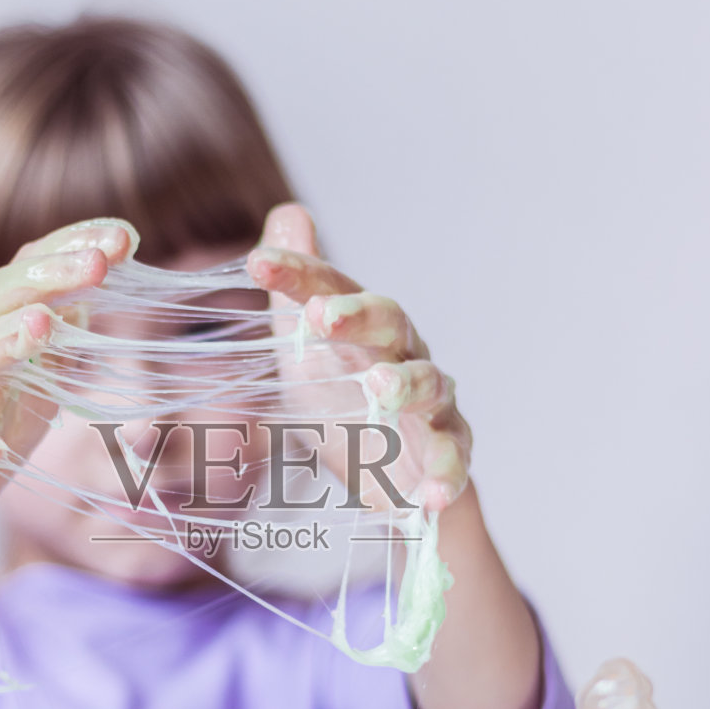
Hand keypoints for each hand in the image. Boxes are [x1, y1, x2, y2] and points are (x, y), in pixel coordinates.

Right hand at [0, 219, 136, 538]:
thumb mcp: (45, 363)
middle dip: (49, 276)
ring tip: (43, 325)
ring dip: (5, 338)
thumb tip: (108, 275)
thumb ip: (70, 324)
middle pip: (1, 297)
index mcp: (2, 321)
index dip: (72, 247)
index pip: (30, 268)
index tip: (123, 237)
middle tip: (98, 264)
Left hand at [247, 204, 470, 515]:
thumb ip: (293, 298)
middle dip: (358, 315)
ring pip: (427, 384)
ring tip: (380, 390)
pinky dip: (445, 476)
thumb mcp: (305, 357)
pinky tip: (429, 495)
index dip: (299, 273)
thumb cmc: (345, 407)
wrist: (391, 482)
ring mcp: (431, 402)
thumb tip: (287, 213)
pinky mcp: (449, 450)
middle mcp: (403, 353)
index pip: (332, 288)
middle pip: (390, 321)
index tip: (256, 263)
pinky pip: (453, 460)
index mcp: (363, 328)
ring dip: (405, 385)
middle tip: (322, 316)